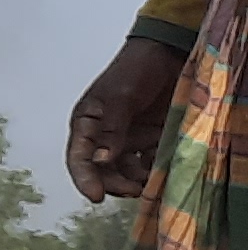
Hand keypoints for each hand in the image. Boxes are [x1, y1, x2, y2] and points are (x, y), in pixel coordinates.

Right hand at [69, 39, 186, 203]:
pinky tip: (164, 171)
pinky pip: (149, 162)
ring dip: (136, 180)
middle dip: (116, 183)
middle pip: (103, 170)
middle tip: (134, 191)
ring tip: (152, 183)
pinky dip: (155, 170)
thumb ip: (111, 130)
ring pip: (126, 170)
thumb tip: (100, 160)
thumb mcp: (120, 98)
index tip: (96, 196)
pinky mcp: (150, 139)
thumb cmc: (136, 69)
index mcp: (87, 124)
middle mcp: (104, 136)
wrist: (170, 53)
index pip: (79, 158)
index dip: (85, 179)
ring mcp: (128, 139)